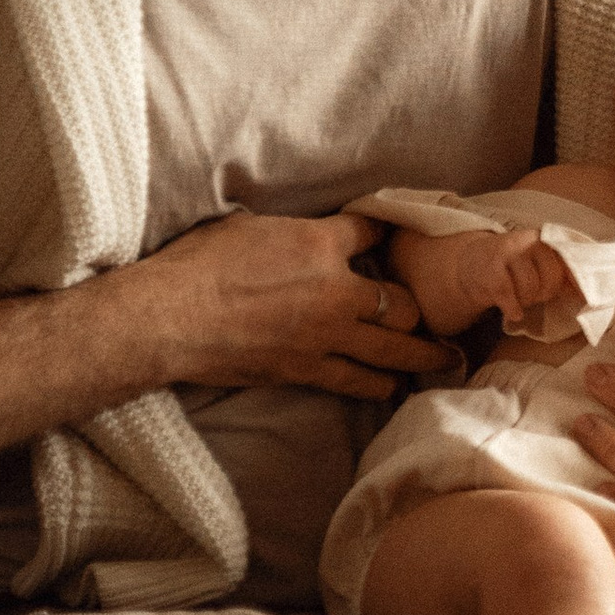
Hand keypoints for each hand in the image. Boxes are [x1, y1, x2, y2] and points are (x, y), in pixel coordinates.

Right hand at [132, 210, 460, 401]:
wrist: (170, 317)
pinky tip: (394, 388)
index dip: (385, 233)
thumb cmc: (197, 264)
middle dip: (417, 305)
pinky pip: (357, 381)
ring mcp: (324, 336)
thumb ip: (285, 232)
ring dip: (421, 353)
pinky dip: (380, 385)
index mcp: (318, 243)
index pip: (372, 233)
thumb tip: (292, 234)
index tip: (390, 237)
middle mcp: (335, 291)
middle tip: (432, 312)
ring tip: (443, 358)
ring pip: (394, 348)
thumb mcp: (246, 226)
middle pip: (401, 300)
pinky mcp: (306, 370)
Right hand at [400, 226, 574, 339]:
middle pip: (551, 280)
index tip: (583, 299)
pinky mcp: (490, 268)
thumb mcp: (537, 264)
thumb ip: (562, 274)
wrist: (471, 262)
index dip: (576, 284)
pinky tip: (511, 311)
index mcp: (545, 239)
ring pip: (530, 289)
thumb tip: (588, 295)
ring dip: (525, 301)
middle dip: (543, 294)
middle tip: (532, 294)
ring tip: (518, 298)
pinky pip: (508, 296)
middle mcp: (529, 240)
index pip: (569, 263)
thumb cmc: (512, 268)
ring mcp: (508, 252)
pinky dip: (512, 308)